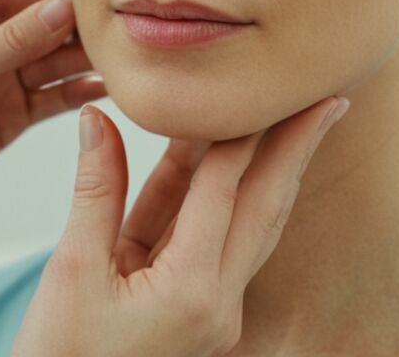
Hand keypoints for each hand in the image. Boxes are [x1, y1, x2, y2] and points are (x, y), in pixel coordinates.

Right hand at [11, 97, 348, 356]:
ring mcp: (210, 310)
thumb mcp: (71, 272)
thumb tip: (99, 119)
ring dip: (264, 169)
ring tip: (285, 119)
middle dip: (295, 150)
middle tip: (328, 100)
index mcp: (193, 294)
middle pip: (264, 208)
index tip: (275, 88)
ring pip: (245, 224)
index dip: (242, 130)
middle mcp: (217, 304)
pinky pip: (208, 240)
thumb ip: (95, 190)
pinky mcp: (191, 310)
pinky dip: (210, 195)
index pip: (224, 192)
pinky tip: (208, 157)